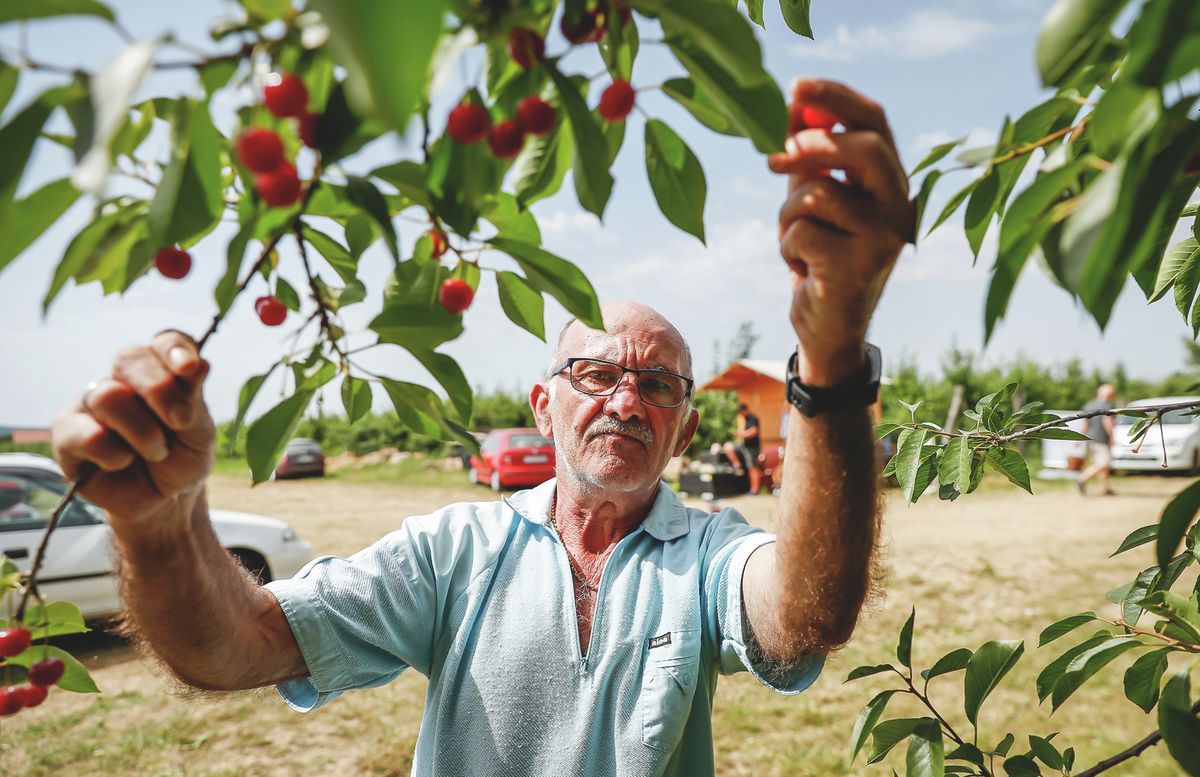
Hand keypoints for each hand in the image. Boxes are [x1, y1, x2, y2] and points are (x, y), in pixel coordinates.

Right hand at [51, 331, 214, 521]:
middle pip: (128, 358)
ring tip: (156, 453)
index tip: (190, 368)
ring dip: (143, 432)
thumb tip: (200, 363)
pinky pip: (87, 434)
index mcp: (159, 370)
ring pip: (109, 396)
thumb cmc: (182, 460)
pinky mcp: (67, 433)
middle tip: (181, 420)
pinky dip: (114, 454)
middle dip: (159, 389)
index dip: (174, 349)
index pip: (162, 342)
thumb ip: (194, 399)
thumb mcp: (199, 433)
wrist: (164, 501)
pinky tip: (122, 463)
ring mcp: (91, 403)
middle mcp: (123, 379)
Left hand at [768, 79, 913, 385]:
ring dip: (786, 214)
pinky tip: (802, 269)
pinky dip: (787, 247)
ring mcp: (884, 239)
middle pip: (863, 148)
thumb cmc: (820, 256)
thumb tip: (797, 103)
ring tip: (795, 241)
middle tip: (773, 158)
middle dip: (812, 144)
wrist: (828, 328)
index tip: (796, 87)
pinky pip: (800, 232)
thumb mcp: (815, 201)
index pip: (876, 122)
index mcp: (893, 183)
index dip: (836, 98)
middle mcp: (900, 208)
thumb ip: (811, 156)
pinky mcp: (857, 268)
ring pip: (817, 194)